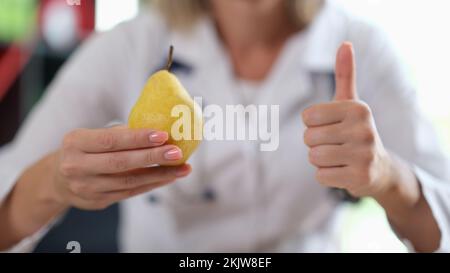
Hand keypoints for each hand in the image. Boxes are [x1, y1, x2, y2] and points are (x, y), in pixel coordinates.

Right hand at [52, 126, 190, 209]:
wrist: (58, 180)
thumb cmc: (84, 150)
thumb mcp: (91, 136)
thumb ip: (119, 134)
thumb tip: (158, 127)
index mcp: (75, 143)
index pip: (110, 141)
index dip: (137, 138)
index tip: (162, 135)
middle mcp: (77, 166)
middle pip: (120, 163)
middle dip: (152, 158)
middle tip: (177, 152)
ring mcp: (87, 187)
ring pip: (129, 182)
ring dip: (159, 175)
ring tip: (182, 168)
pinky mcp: (98, 201)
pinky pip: (130, 192)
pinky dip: (152, 184)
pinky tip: (169, 177)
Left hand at [302, 42, 393, 197]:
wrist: (379, 168)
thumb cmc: (355, 130)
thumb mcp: (350, 103)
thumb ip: (345, 74)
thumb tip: (345, 43)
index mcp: (357, 108)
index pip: (307, 117)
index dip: (312, 125)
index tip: (331, 127)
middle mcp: (364, 129)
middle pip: (308, 138)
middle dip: (315, 143)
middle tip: (336, 145)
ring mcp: (364, 154)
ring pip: (313, 157)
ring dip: (320, 160)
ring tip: (339, 157)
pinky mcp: (360, 177)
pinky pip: (321, 176)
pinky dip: (326, 175)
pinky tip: (343, 171)